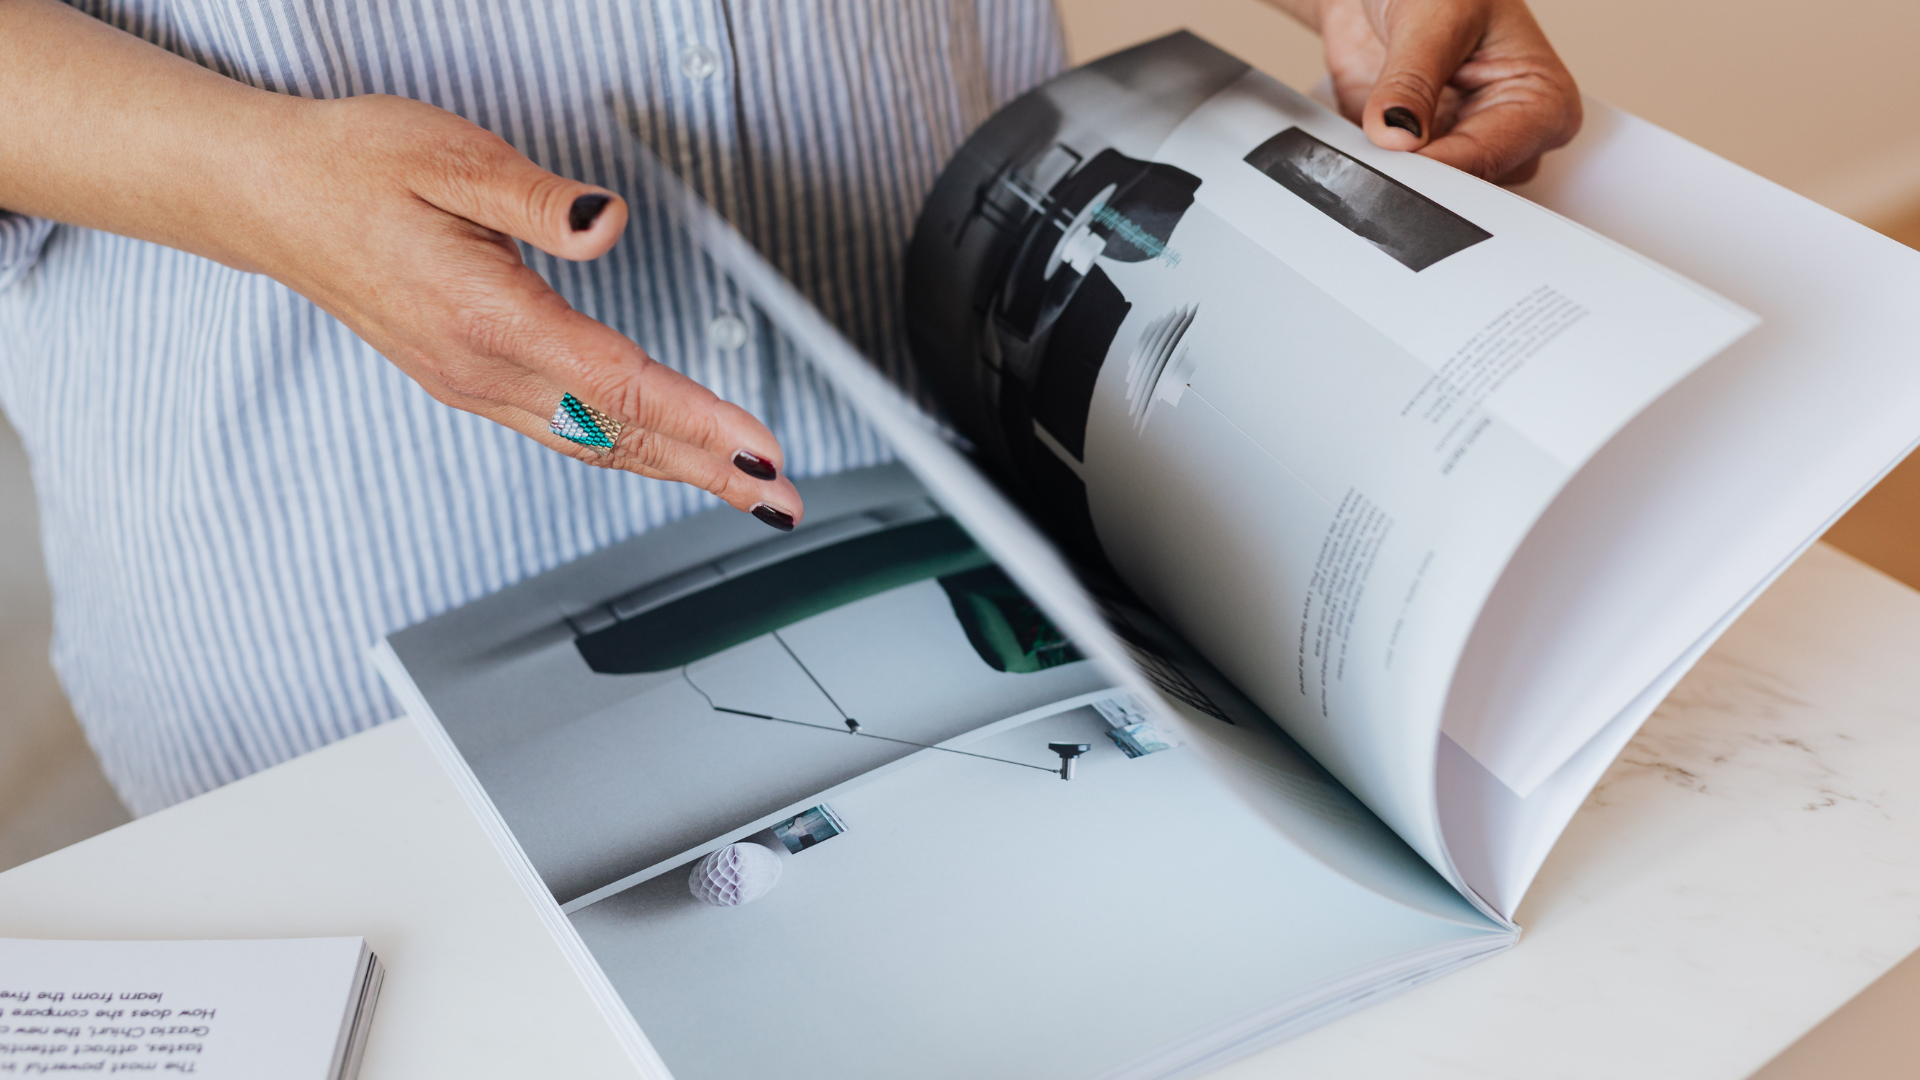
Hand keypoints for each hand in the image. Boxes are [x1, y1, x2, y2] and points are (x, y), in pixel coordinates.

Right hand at [250, 95, 802, 527]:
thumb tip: (606, 223)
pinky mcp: (467, 382)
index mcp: (484, 314)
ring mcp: (471, 384)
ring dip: (675, 469)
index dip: (696, 419)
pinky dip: (625, 450)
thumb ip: (537, 198)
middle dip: (708, 468)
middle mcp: (479, 368)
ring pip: (591, 443)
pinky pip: (562, 432)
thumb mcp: (450, 156)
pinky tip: (662, 456)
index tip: (758, 448)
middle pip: (616, 433)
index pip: (616, 383)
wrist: (271, 199)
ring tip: (744, 490)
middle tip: (782, 499)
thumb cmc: (356, 167)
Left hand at [1274, 0, 1581, 182]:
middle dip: (1418, 176)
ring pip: (1429, 196)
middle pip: (1465, 188)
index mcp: (1540, 101)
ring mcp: (1461, 148)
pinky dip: (1370, 172)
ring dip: (1390, 175)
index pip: (1490, 158)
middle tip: (1378, 154)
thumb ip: (1412, 80)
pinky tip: (1355, 151)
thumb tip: (1397, 134)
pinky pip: (1394, 185)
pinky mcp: (1419, 158)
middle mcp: (1507, 133)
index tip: (1397, 163)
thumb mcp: (1432, 18)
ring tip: (1366, 139)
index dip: (1438, 167)